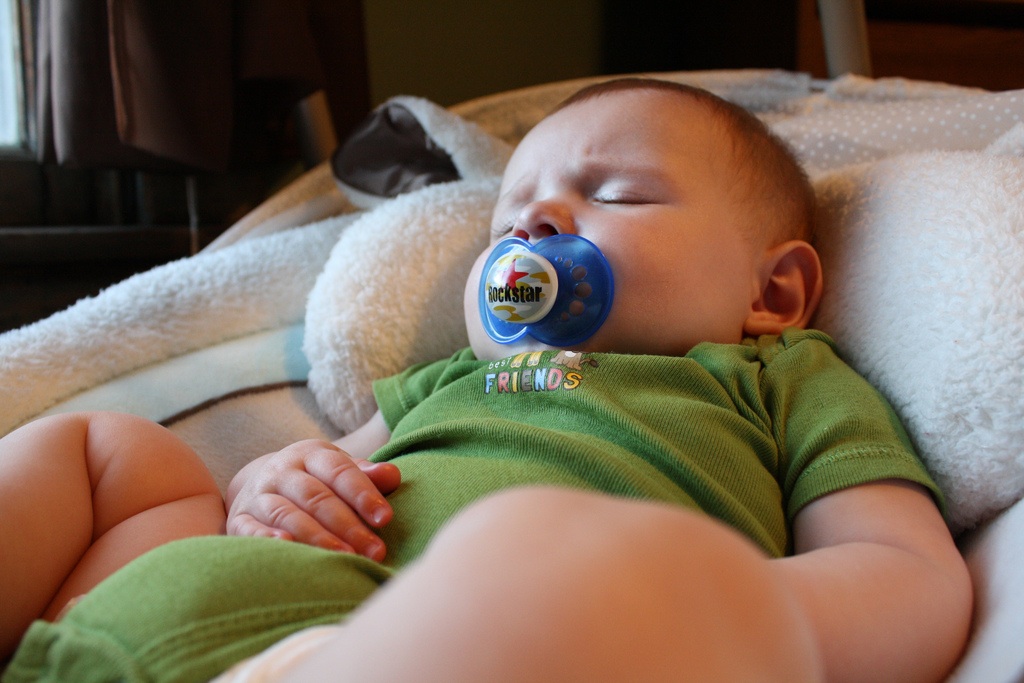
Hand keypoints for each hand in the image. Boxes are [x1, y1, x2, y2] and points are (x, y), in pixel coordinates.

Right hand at [225, 440, 400, 560]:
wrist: (261, 484)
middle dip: (348, 525)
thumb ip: (366, 476)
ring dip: (317, 537)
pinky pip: (251, 529)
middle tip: (375, 550)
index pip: (339, 472)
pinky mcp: (239, 519)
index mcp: (311, 454)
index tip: (385, 518)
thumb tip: (393, 475)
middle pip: (317, 497)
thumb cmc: (316, 482)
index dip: (363, 494)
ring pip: (287, 514)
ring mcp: (258, 494)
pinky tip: (289, 548)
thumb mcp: (340, 472)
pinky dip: (267, 538)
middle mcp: (282, 470)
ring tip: (344, 557)